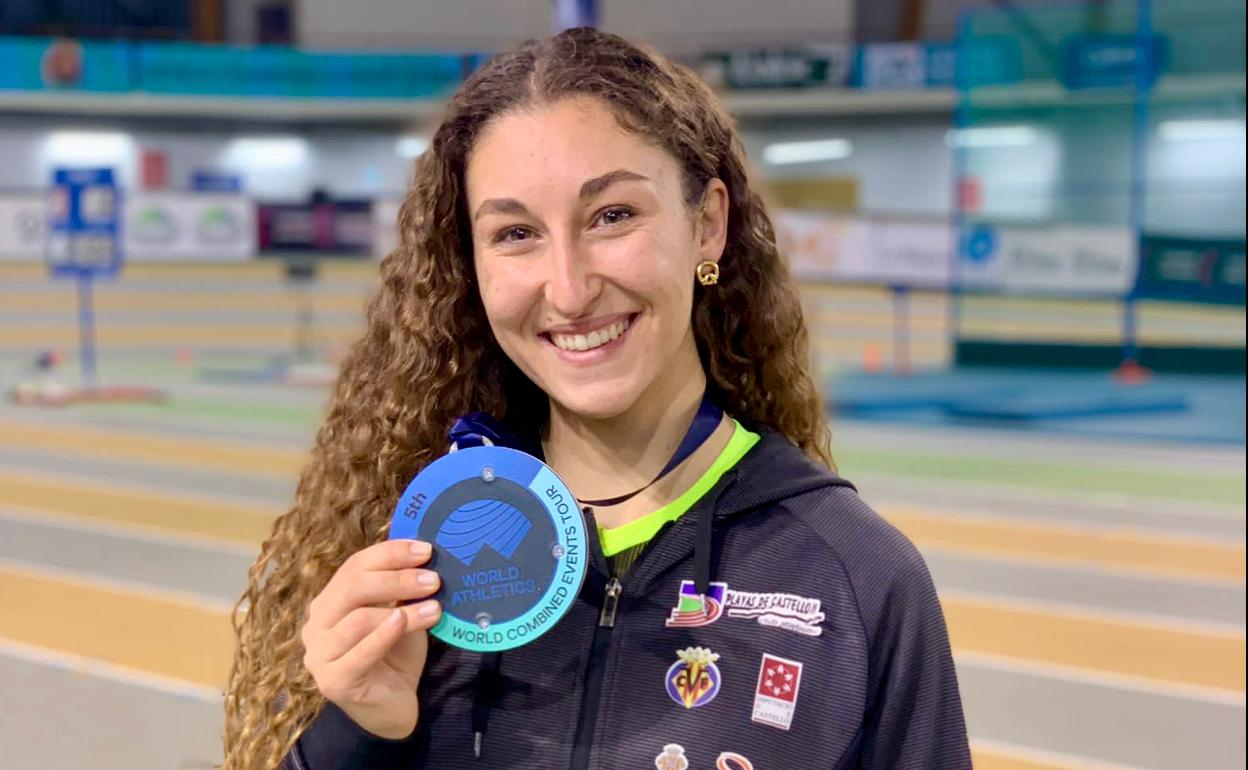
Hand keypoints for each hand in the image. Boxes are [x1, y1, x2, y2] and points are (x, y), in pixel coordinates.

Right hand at [301, 539, 441, 739]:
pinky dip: (383, 636)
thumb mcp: (400, 613)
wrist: (393, 706)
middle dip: (397, 579)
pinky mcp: (332, 681)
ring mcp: (320, 654)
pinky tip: (404, 623)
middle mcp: (317, 624)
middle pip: (353, 587)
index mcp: (330, 601)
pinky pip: (358, 653)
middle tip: (433, 580)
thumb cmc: (395, 655)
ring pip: (359, 619)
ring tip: (435, 608)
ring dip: (402, 610)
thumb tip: (425, 555)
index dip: (390, 554)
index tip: (425, 550)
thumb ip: (402, 589)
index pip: (354, 566)